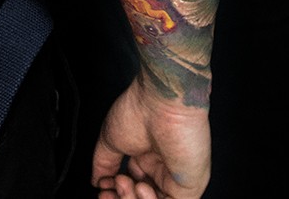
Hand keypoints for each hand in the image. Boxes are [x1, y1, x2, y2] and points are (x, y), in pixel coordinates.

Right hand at [91, 76, 210, 198]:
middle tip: (108, 191)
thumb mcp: (112, 141)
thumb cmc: (141, 109)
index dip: (116, 194)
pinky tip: (141, 186)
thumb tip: (97, 181)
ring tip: (124, 182)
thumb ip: (104, 164)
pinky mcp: (191, 183)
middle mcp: (165, 168)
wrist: (160, 100)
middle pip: (142, 198)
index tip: (103, 190)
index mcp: (150, 158)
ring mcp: (178, 177)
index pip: (133, 188)